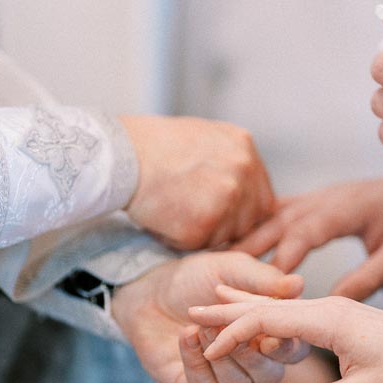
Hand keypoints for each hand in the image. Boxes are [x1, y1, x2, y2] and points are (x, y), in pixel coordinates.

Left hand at [111, 251, 305, 382]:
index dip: (286, 346)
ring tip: (201, 326)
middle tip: (228, 329)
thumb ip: (263, 279)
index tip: (272, 335)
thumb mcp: (231, 270)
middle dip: (250, 354)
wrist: (149, 288)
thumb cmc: (195, 278)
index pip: (292, 351)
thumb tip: (298, 284)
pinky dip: (195, 360)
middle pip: (269, 375)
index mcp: (272, 336)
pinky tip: (187, 335)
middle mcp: (255, 365)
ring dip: (220, 355)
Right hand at [120, 114, 274, 250]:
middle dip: (225, 226)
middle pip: (249, 219)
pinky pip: (200, 244)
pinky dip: (179, 239)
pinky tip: (162, 220)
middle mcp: (243, 170)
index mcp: (244, 147)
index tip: (218, 215)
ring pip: (226, 235)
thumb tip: (244, 184)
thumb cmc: (153, 146)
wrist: (121, 154)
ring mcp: (227, 198)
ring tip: (173, 213)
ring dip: (202, 234)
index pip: (261, 196)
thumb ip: (230, 160)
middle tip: (192, 218)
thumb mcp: (204, 137)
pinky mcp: (205, 223)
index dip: (241, 212)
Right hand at [190, 292, 382, 382]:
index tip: (206, 347)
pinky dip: (266, 311)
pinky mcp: (337, 317)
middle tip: (190, 308)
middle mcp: (326, 307)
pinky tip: (256, 309)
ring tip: (211, 298)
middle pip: (267, 307)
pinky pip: (292, 312)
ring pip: (278, 307)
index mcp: (329, 319)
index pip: (268, 321)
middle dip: (228, 309)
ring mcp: (331, 309)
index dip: (234, 334)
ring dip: (244, 305)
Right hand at [235, 175, 382, 299]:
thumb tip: (331, 302)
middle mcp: (323, 200)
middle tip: (221, 280)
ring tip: (215, 265)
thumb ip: (367, 277)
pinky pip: (276, 212)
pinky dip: (254, 228)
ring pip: (270, 217)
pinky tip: (234, 244)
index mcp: (343, 211)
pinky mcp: (313, 200)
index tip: (261, 290)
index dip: (279, 261)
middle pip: (276, 224)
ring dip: (244, 239)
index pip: (303, 234)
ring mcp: (315, 197)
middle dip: (248, 252)